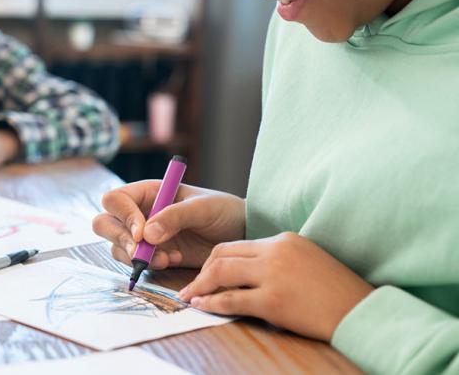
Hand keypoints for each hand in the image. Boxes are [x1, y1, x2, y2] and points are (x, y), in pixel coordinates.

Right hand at [93, 181, 245, 269]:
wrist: (241, 234)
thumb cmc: (224, 211)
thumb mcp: (204, 208)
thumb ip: (175, 216)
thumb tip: (147, 234)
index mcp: (149, 193)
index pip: (116, 200)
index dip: (123, 216)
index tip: (142, 233)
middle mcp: (140, 213)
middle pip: (105, 223)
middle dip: (119, 238)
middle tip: (141, 252)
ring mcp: (144, 236)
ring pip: (116, 246)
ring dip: (135, 256)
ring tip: (167, 259)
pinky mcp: (153, 256)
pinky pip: (134, 263)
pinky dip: (148, 266)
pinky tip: (173, 261)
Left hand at [179, 232, 373, 341]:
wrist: (361, 311)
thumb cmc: (335, 291)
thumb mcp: (306, 260)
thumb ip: (277, 259)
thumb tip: (247, 271)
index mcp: (283, 239)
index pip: (237, 244)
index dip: (215, 260)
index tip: (205, 272)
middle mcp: (276, 251)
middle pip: (223, 253)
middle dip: (202, 270)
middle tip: (190, 285)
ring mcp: (273, 274)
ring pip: (221, 272)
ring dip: (200, 285)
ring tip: (189, 296)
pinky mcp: (273, 299)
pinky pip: (231, 299)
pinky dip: (212, 302)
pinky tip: (202, 306)